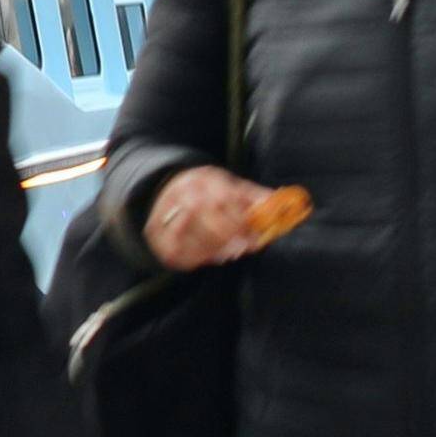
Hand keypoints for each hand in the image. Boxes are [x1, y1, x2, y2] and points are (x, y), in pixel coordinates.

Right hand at [143, 167, 288, 271]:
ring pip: (184, 232)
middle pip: (199, 212)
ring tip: (228, 254)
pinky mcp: (155, 232)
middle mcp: (180, 192)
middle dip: (224, 235)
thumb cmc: (208, 192)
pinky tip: (209, 257)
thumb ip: (255, 197)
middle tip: (242, 250)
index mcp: (203, 178)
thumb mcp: (232, 186)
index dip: (239, 220)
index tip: (255, 238)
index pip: (220, 198)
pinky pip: (172, 249)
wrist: (166, 189)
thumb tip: (280, 202)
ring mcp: (164, 211)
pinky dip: (193, 258)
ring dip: (210, 248)